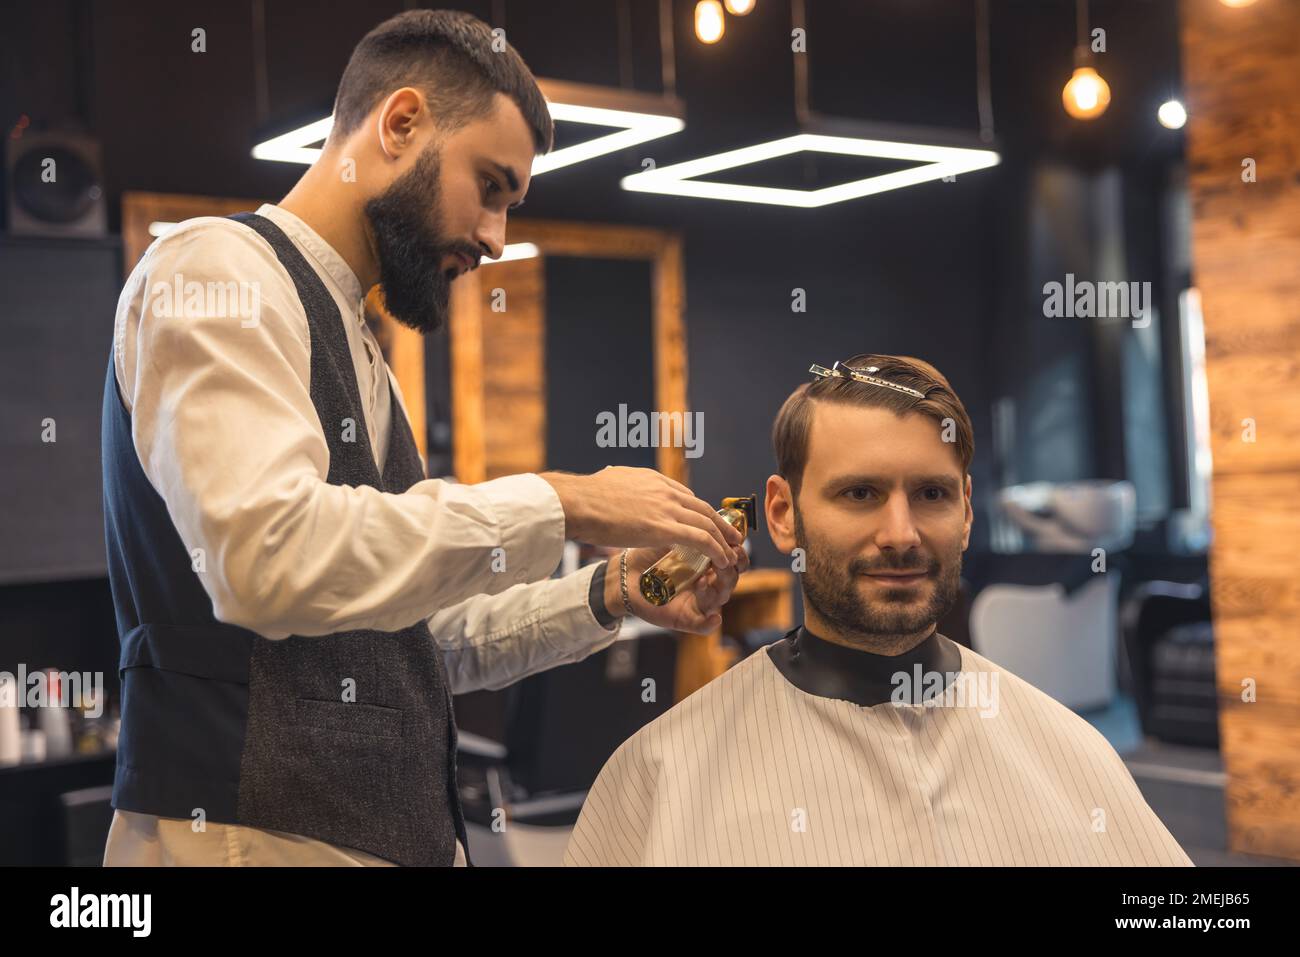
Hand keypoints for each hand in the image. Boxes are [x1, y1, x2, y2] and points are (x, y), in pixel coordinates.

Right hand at [540, 467, 741, 569]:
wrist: (577, 502)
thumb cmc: (585, 495)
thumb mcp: (609, 480)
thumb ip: (620, 481)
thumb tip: (613, 476)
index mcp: (653, 479)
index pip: (685, 496)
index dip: (699, 512)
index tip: (705, 524)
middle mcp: (665, 491)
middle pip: (703, 508)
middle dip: (721, 524)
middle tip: (732, 536)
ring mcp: (666, 508)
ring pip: (707, 523)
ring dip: (724, 540)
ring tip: (733, 553)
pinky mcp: (664, 527)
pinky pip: (700, 539)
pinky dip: (716, 550)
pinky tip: (722, 560)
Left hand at [606, 543, 750, 633]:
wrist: (625, 573)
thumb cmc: (648, 555)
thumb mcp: (673, 539)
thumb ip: (694, 533)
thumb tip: (716, 521)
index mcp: (707, 562)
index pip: (733, 559)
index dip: (737, 552)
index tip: (735, 542)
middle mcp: (706, 581)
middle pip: (732, 577)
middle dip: (732, 567)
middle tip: (726, 559)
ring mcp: (697, 601)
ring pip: (721, 597)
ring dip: (720, 586)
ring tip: (705, 579)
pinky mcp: (685, 618)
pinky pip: (703, 625)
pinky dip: (710, 623)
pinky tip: (714, 617)